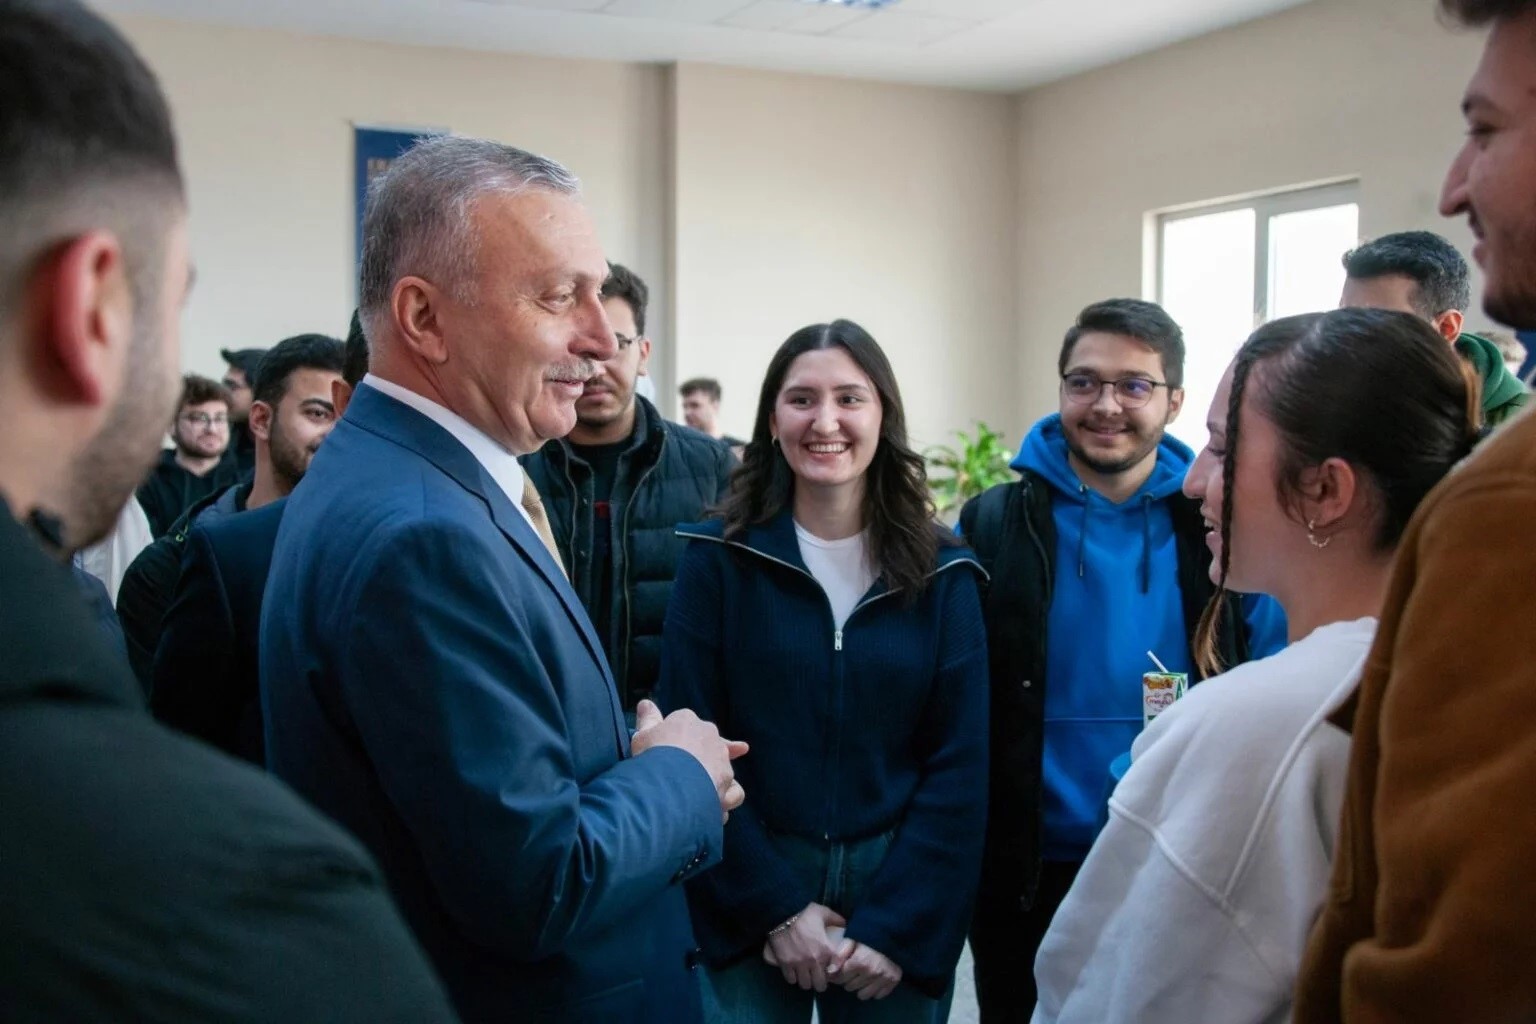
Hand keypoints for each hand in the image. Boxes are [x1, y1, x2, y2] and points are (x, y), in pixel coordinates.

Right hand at [631, 700, 747, 820]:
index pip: (685, 724)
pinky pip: (733, 792)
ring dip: (712, 778)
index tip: (668, 750)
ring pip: (721, 768)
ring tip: (697, 794)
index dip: (677, 738)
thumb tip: (645, 702)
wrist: (671, 783)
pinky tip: (716, 807)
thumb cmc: (653, 756)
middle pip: (707, 743)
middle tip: (682, 771)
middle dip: (699, 755)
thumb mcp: (642, 736)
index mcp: (687, 721)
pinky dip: (726, 798)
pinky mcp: (729, 784)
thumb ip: (648, 719)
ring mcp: (722, 760)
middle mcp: (710, 736)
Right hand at [762, 903, 846, 991]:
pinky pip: (791, 979)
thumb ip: (837, 920)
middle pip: (820, 985)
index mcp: (826, 950)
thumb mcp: (824, 913)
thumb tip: (846, 925)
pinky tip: (794, 971)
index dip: (833, 973)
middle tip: (818, 976)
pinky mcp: (785, 964)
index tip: (830, 970)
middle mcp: (813, 961)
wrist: (781, 913)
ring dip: (806, 981)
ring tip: (806, 975)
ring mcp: (798, 964)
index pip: (834, 973)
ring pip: (805, 984)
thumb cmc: (805, 913)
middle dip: (820, 982)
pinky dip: (793, 977)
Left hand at [828, 939, 901, 999]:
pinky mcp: (893, 981)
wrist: (893, 933)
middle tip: (851, 972)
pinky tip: (873, 981)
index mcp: (858, 962)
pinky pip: (878, 995)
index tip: (838, 971)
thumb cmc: (868, 936)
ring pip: (863, 995)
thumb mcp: (851, 939)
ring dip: (860, 987)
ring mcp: (883, 978)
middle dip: (848, 980)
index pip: (840, 978)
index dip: (836, 974)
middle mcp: (870, 973)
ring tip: (861, 977)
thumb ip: (839, 954)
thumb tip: (829, 971)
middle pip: (850, 987)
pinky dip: (874, 990)